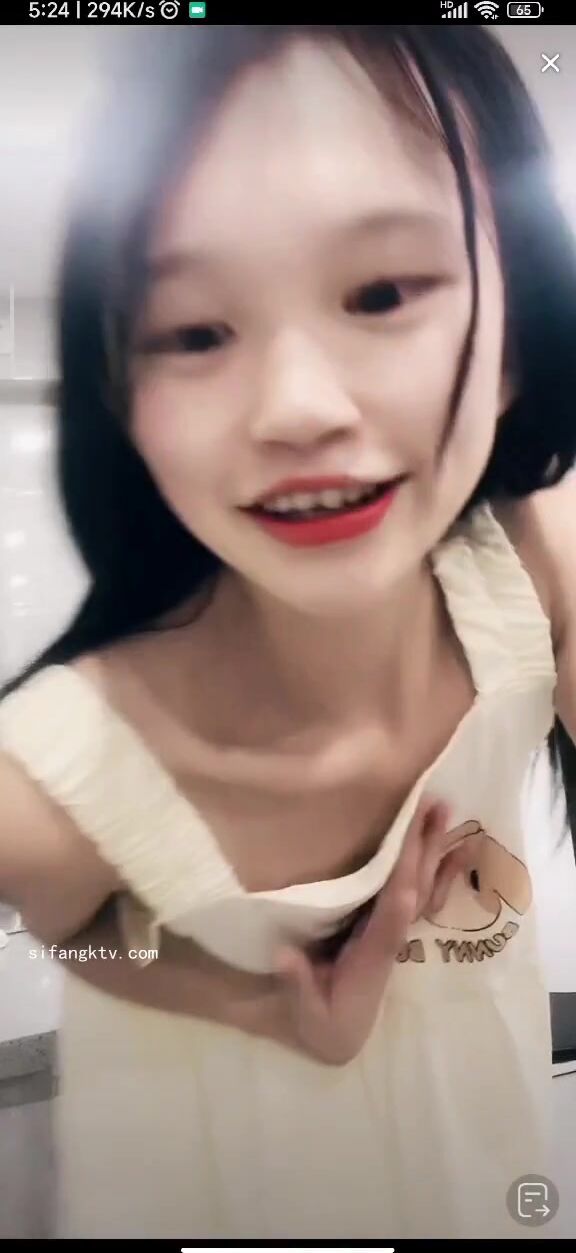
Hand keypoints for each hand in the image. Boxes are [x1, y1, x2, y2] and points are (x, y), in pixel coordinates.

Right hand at [269, 797, 466, 1065]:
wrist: (338, 1036)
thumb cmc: (321, 1021)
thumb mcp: (307, 1013)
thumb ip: (298, 985)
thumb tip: (286, 956)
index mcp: (375, 953)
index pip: (394, 909)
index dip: (403, 874)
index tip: (408, 838)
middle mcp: (393, 937)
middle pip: (416, 887)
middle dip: (425, 847)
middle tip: (435, 803)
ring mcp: (394, 929)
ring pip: (422, 885)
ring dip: (434, 848)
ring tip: (444, 808)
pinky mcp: (389, 925)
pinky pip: (421, 892)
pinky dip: (438, 868)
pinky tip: (450, 844)